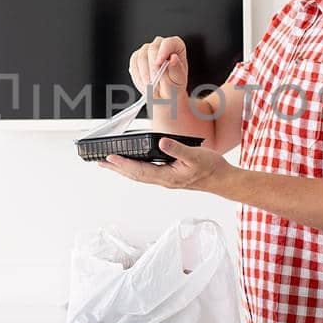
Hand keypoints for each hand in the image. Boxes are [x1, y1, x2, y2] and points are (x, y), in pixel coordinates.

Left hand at [98, 137, 230, 192]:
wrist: (222, 180)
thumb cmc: (211, 169)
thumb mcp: (195, 156)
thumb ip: (177, 149)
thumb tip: (162, 142)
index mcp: (168, 176)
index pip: (140, 170)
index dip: (124, 164)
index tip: (110, 157)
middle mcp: (164, 180)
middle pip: (134, 175)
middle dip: (117, 168)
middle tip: (100, 162)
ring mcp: (166, 179)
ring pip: (139, 175)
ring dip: (123, 169)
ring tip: (110, 164)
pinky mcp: (169, 176)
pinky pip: (146, 173)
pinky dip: (135, 169)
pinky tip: (132, 164)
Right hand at [129, 35, 187, 100]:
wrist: (165, 96)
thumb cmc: (174, 87)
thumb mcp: (178, 80)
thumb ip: (176, 69)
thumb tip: (174, 58)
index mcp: (176, 47)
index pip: (169, 43)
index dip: (163, 51)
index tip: (159, 63)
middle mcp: (161, 45)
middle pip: (152, 48)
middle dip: (152, 67)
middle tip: (154, 81)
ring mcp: (148, 50)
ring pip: (141, 56)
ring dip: (144, 73)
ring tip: (150, 86)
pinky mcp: (137, 57)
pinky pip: (133, 62)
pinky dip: (137, 75)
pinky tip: (144, 83)